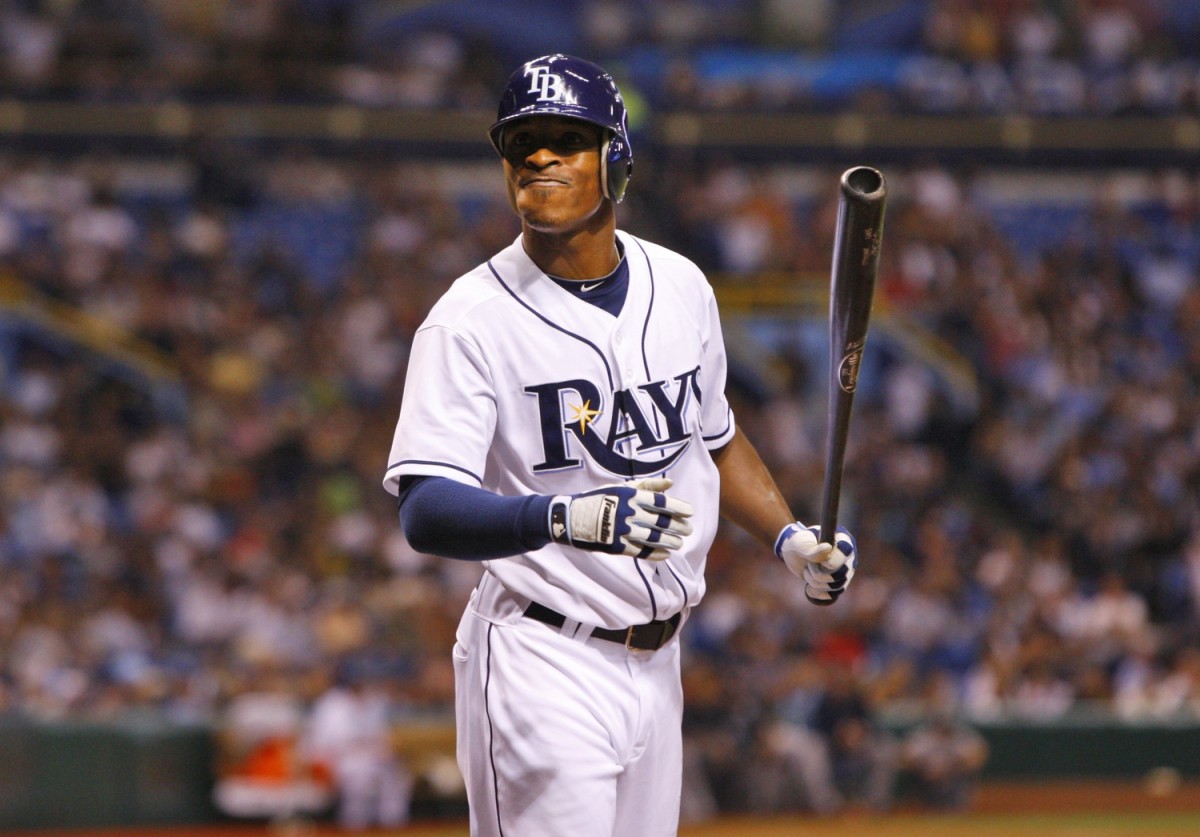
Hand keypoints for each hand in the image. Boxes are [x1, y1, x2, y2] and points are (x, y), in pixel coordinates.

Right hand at [549, 478, 693, 560]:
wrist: (570, 517)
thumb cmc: (599, 499)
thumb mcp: (621, 487)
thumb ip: (647, 485)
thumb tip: (670, 483)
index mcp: (630, 496)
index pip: (661, 503)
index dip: (678, 508)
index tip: (690, 512)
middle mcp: (628, 513)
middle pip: (660, 522)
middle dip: (678, 527)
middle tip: (689, 530)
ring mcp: (622, 531)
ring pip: (653, 538)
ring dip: (670, 542)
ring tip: (679, 544)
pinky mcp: (616, 546)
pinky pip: (641, 552)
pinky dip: (655, 554)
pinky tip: (665, 554)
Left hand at [774, 523, 856, 605]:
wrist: (793, 553)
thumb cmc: (797, 543)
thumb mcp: (798, 544)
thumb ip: (810, 548)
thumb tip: (828, 548)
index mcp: (843, 540)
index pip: (844, 554)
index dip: (829, 562)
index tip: (815, 559)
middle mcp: (849, 556)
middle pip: (841, 574)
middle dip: (818, 573)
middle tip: (808, 565)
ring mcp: (846, 571)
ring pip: (837, 587)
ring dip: (815, 583)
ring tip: (807, 571)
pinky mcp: (838, 584)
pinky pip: (832, 596)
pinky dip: (817, 593)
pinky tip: (808, 587)